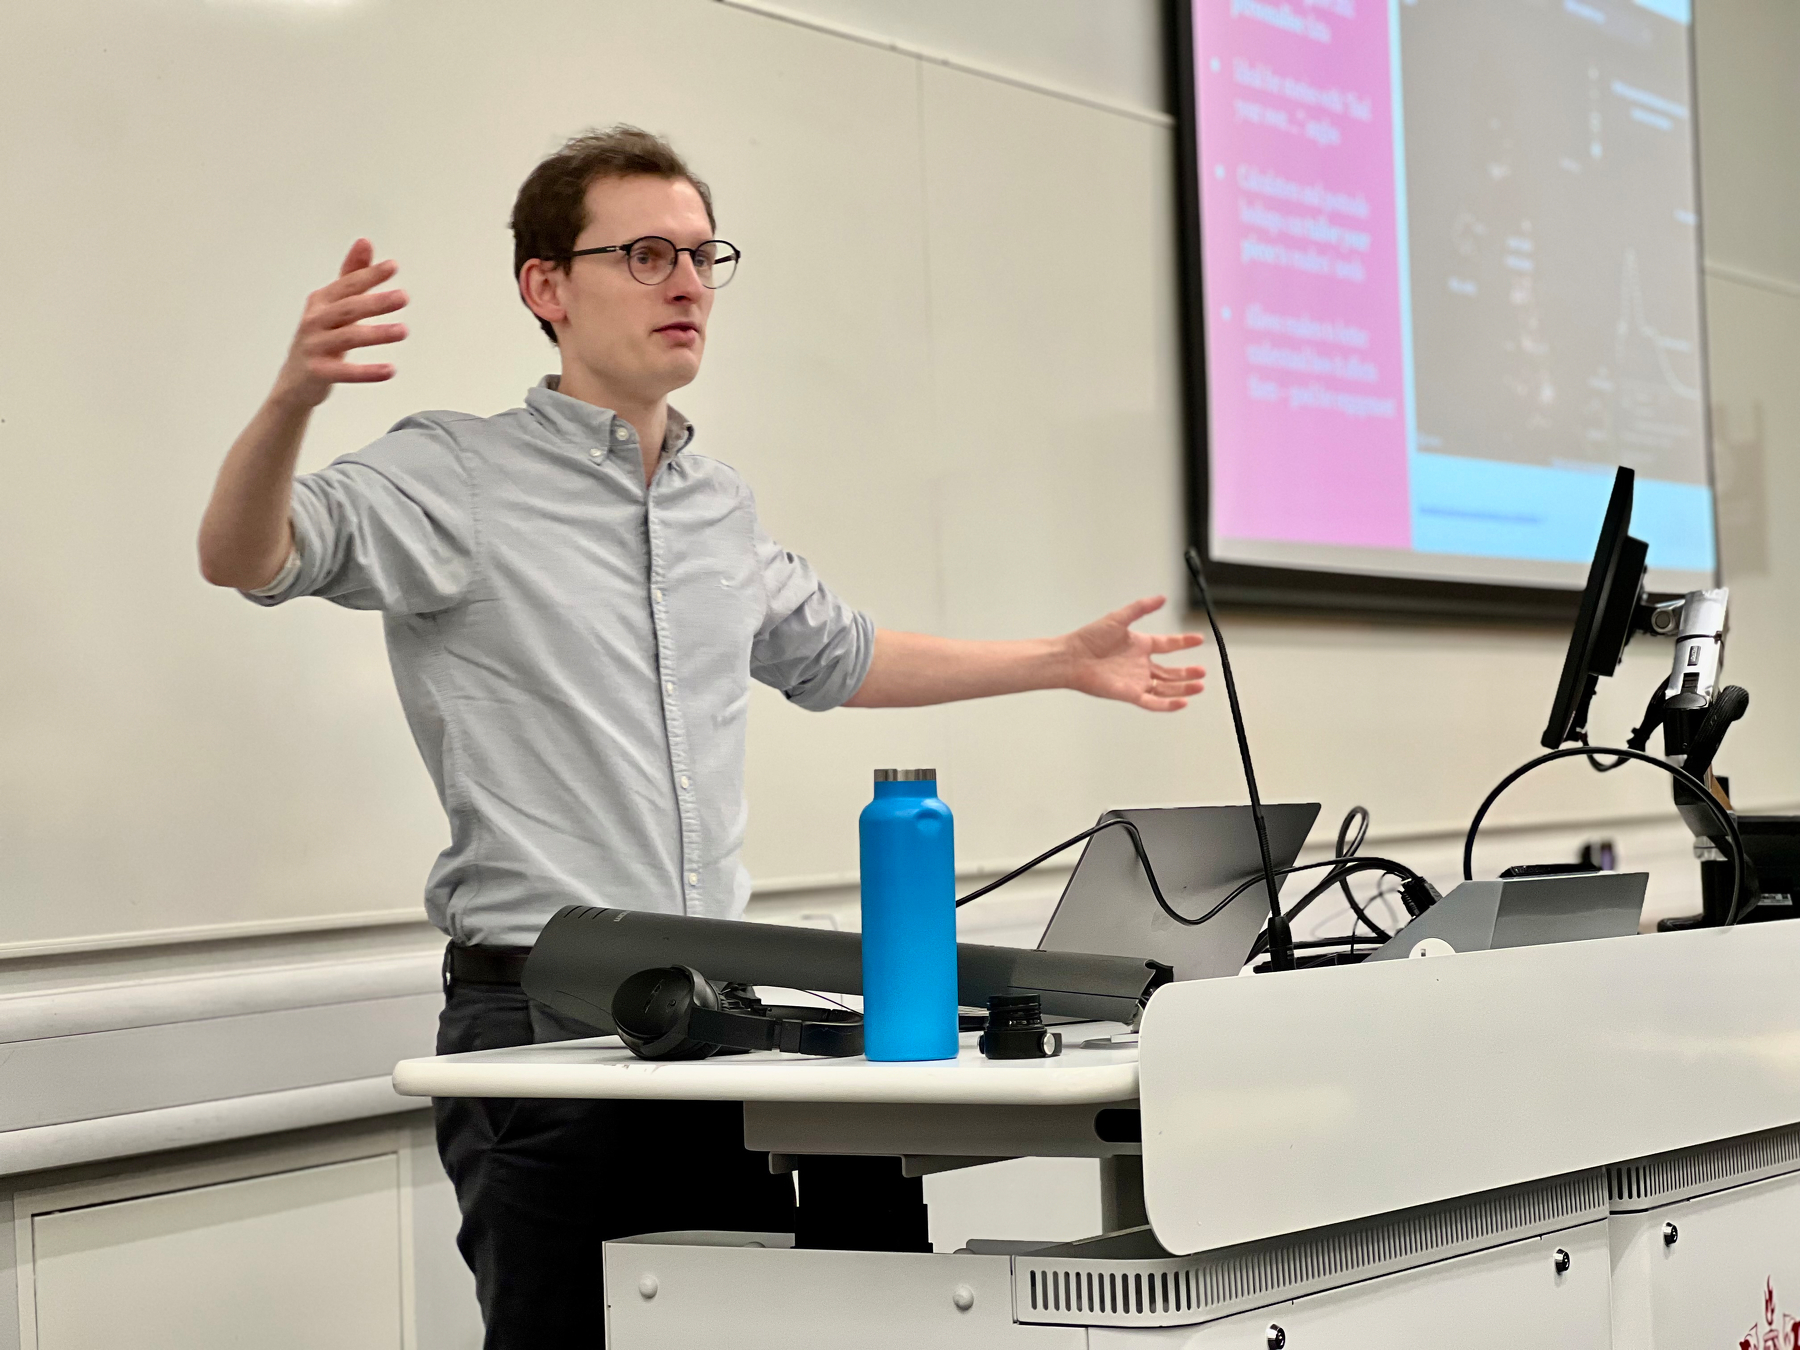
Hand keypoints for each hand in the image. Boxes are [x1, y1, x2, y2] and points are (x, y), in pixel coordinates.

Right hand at [270, 238, 408, 409]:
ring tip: (404, 330)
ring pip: (347, 337)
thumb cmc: (320, 338)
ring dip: (377, 334)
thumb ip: (352, 277)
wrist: (295, 381)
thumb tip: (365, 242)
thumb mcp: (334, 306)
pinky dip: (367, 372)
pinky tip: (390, 370)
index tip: (393, 266)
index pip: (347, 285)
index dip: (368, 275)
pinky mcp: (317, 371)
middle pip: (347, 308)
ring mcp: (314, 346)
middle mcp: (314, 320)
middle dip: (375, 301)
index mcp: (321, 301)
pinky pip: (344, 372)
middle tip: (404, 297)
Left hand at [1061, 596, 1205, 710]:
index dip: (1184, 643)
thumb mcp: (1119, 618)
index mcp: (1140, 645)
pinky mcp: (1130, 694)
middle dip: (1187, 672)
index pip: (1168, 645)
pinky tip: (1183, 702)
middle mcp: (1140, 664)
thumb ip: (1141, 608)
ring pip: (1165, 688)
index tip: (1199, 639)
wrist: (1072, 657)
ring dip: (1183, 688)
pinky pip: (1153, 701)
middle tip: (1202, 671)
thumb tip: (1162, 597)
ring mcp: (1136, 680)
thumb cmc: (1090, 638)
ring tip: (1199, 686)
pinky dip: (1168, 704)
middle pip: (1170, 672)